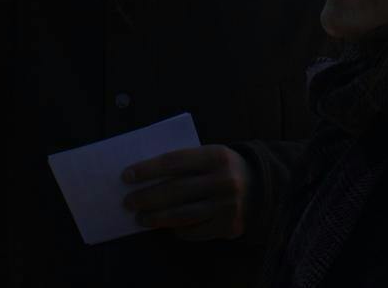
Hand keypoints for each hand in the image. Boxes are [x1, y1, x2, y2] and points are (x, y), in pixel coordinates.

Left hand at [121, 144, 251, 240]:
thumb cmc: (222, 168)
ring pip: (183, 214)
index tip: (127, 176)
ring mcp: (227, 205)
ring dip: (157, 218)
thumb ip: (184, 163)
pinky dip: (178, 229)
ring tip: (140, 218)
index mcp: (216, 155)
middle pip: (175, 190)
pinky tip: (166, 226)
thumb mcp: (209, 155)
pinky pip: (195, 231)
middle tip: (128, 202)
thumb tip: (144, 177)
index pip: (174, 162)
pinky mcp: (229, 225)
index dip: (148, 169)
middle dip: (147, 197)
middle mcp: (223, 180)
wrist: (260, 185)